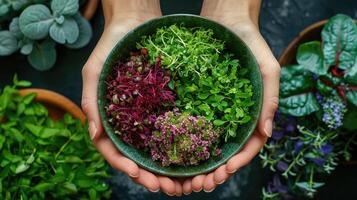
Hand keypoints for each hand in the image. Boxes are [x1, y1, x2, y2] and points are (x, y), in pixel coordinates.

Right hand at [81, 0, 182, 195]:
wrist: (134, 25)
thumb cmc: (110, 47)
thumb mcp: (94, 72)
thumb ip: (91, 103)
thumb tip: (93, 135)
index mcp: (108, 119)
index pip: (113, 150)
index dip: (124, 165)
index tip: (139, 175)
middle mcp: (127, 123)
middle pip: (136, 157)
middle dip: (149, 175)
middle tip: (167, 188)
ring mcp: (145, 118)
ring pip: (154, 150)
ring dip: (166, 169)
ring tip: (182, 183)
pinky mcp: (162, 108)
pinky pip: (170, 131)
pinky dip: (178, 148)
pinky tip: (190, 158)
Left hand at [181, 0, 279, 193]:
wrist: (226, 21)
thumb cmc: (251, 44)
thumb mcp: (267, 69)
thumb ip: (269, 100)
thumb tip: (267, 133)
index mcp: (253, 114)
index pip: (247, 146)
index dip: (236, 163)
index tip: (222, 173)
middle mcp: (233, 117)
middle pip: (225, 151)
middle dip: (214, 171)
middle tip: (198, 185)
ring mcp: (215, 111)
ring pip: (207, 144)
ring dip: (198, 164)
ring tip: (185, 179)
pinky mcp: (199, 102)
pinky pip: (192, 124)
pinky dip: (185, 142)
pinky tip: (173, 153)